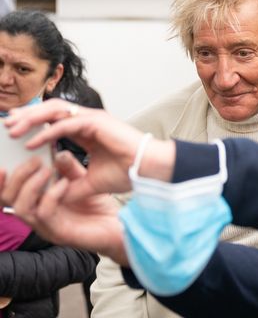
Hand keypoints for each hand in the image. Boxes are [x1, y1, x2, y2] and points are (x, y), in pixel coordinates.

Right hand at [0, 151, 127, 264]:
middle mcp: (36, 218)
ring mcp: (46, 227)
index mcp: (36, 205)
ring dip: (31, 185)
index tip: (5, 161)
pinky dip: (51, 195)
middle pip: (8, 199)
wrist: (117, 229)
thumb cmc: (98, 208)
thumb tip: (57, 151)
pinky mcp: (59, 234)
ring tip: (46, 169)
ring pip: (21, 208)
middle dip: (17, 177)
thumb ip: (67, 169)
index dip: (0, 180)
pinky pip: (44, 213)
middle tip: (34, 160)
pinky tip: (64, 183)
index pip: (7, 194)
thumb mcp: (81, 182)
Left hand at [4, 99, 173, 200]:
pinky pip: (65, 124)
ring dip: (32, 119)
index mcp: (88, 129)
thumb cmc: (129, 172)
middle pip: (51, 110)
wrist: (150, 170)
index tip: (16, 132)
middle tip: (7, 125)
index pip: (55, 119)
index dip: (35, 123)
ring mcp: (93, 118)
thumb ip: (74, 184)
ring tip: (13, 130)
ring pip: (55, 110)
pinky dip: (47, 132)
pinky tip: (33, 142)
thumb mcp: (93, 182)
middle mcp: (89, 120)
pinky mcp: (97, 122)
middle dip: (27, 116)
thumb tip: (56, 195)